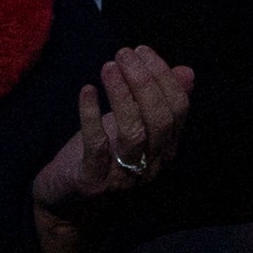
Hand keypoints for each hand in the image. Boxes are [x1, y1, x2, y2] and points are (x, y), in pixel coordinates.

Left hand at [29, 48, 195, 252]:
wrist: (66, 201)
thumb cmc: (101, 155)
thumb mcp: (131, 124)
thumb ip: (158, 100)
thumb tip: (186, 71)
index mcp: (164, 148)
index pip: (178, 110)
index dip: (163, 77)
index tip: (142, 52)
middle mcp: (151, 164)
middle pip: (161, 121)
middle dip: (145, 82)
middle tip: (124, 54)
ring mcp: (123, 176)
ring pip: (134, 133)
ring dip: (122, 95)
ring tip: (108, 67)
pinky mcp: (93, 181)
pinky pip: (96, 146)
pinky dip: (91, 114)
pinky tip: (87, 90)